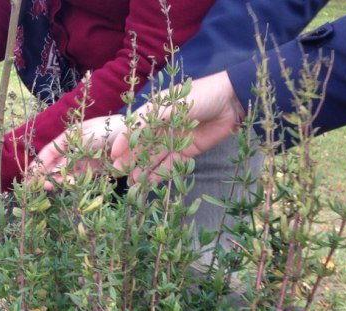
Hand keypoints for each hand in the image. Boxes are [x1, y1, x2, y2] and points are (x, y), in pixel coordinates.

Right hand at [33, 116, 126, 189]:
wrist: (133, 137)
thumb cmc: (107, 131)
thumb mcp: (81, 137)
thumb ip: (63, 152)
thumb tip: (46, 167)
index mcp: (70, 136)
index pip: (49, 151)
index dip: (38, 163)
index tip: (28, 175)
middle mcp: (75, 148)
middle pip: (55, 163)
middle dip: (43, 174)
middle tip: (32, 186)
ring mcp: (84, 160)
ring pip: (64, 172)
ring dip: (54, 179)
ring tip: (44, 186)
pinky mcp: (95, 171)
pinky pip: (78, 178)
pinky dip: (68, 182)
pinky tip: (61, 185)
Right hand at [112, 71, 245, 181]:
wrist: (232, 101)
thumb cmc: (199, 95)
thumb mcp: (171, 104)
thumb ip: (148, 121)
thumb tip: (126, 136)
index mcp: (155, 111)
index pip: (134, 128)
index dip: (124, 142)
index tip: (113, 155)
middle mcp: (162, 126)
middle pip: (143, 145)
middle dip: (130, 159)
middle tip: (118, 173)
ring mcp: (175, 139)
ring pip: (155, 157)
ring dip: (144, 168)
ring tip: (132, 181)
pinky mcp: (188, 151)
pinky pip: (171, 163)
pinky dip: (161, 172)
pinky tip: (150, 181)